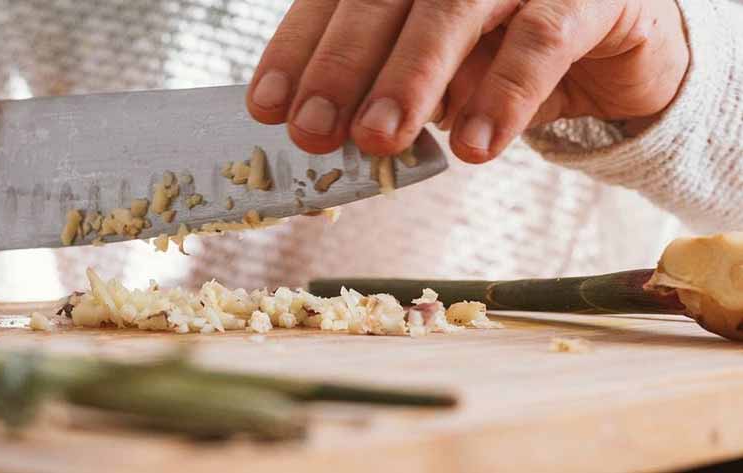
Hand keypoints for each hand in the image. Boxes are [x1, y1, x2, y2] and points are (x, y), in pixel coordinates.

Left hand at [246, 0, 688, 162]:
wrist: (615, 53)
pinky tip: (473, 147)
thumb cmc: (503, 61)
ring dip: (410, 77)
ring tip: (379, 140)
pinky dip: (502, 94)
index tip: (267, 106)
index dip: (299, 50)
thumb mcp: (436, 78)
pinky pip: (540, 41)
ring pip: (454, 9)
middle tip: (313, 131)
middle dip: (342, 67)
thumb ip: (387, 94)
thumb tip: (328, 133)